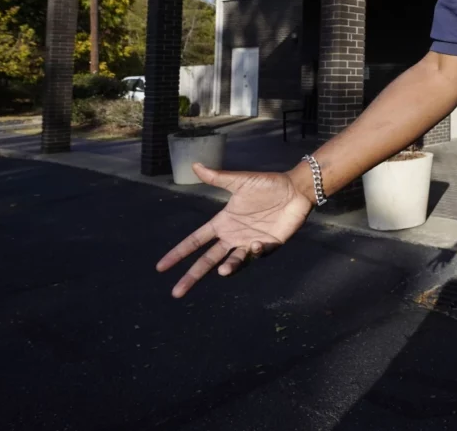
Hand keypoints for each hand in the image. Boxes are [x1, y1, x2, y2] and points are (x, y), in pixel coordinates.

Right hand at [156, 163, 313, 297]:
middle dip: (192, 276)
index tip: (161, 267)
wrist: (295, 188)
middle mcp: (233, 236)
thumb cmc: (267, 184)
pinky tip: (255, 244)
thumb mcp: (239, 181)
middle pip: (207, 260)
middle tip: (176, 292)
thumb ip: (217, 177)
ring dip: (227, 268)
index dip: (178, 253)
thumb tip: (194, 164)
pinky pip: (257, 254)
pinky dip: (255, 253)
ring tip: (222, 271)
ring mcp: (250, 242)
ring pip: (232, 262)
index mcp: (222, 222)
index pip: (195, 241)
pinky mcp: (268, 245)